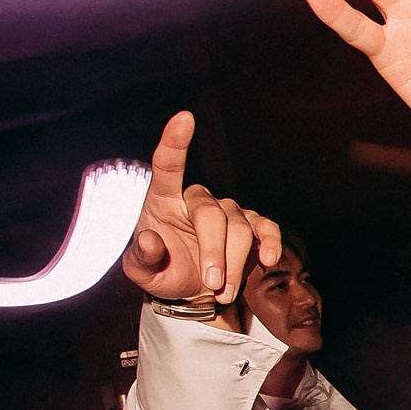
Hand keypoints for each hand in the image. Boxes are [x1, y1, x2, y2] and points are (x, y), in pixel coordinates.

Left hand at [120, 112, 280, 304]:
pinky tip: (268, 262)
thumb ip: (140, 259)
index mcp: (164, 200)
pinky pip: (267, 228)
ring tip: (222, 291)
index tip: (184, 118)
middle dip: (215, 253)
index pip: (168, 165)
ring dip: (235, 264)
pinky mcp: (252, 226)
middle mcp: (196, 199)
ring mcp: (227, 211)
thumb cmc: (164, 273)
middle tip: (212, 286)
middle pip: (212, 215)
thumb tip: (148, 239)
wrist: (193, 291)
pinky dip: (271, 245)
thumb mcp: (143, 273)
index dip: (176, 142)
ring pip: (240, 228)